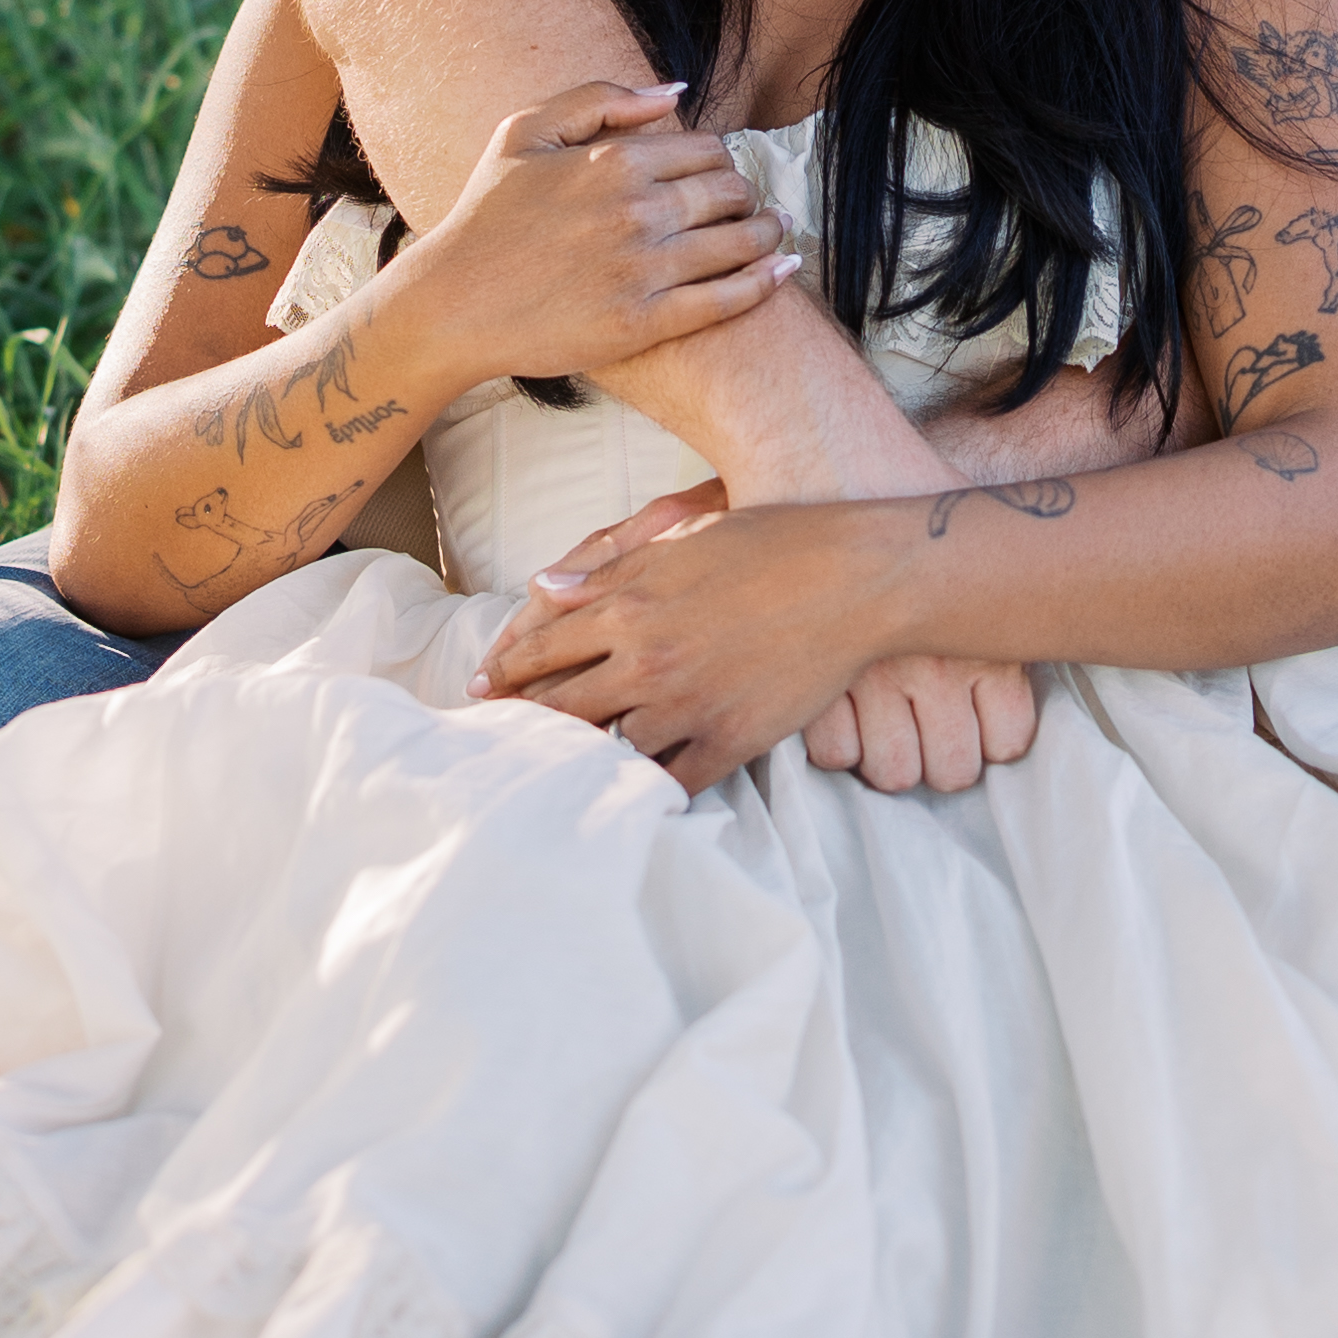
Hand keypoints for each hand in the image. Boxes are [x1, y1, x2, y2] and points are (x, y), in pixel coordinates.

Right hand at [399, 85, 790, 392]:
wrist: (452, 304)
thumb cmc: (486, 215)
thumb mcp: (525, 131)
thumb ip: (600, 100)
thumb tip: (675, 91)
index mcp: (612, 160)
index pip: (704, 148)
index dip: (719, 158)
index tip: (716, 172)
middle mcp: (636, 210)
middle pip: (729, 191)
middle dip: (745, 193)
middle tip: (747, 203)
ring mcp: (643, 269)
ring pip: (739, 242)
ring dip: (767, 232)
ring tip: (775, 231)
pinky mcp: (644, 322)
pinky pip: (726, 299)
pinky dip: (765, 281)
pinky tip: (784, 270)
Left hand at [477, 487, 1037, 791]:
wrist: (855, 578)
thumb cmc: (772, 543)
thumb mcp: (680, 542)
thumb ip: (607, 570)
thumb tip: (543, 585)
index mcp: (628, 606)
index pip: (542, 649)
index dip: (505, 671)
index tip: (482, 687)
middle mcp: (647, 660)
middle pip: (562, 707)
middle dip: (525, 724)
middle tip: (498, 742)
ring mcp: (688, 705)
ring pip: (610, 749)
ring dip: (580, 761)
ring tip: (552, 774)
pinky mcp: (731, 740)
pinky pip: (673, 782)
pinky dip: (648, 791)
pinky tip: (630, 796)